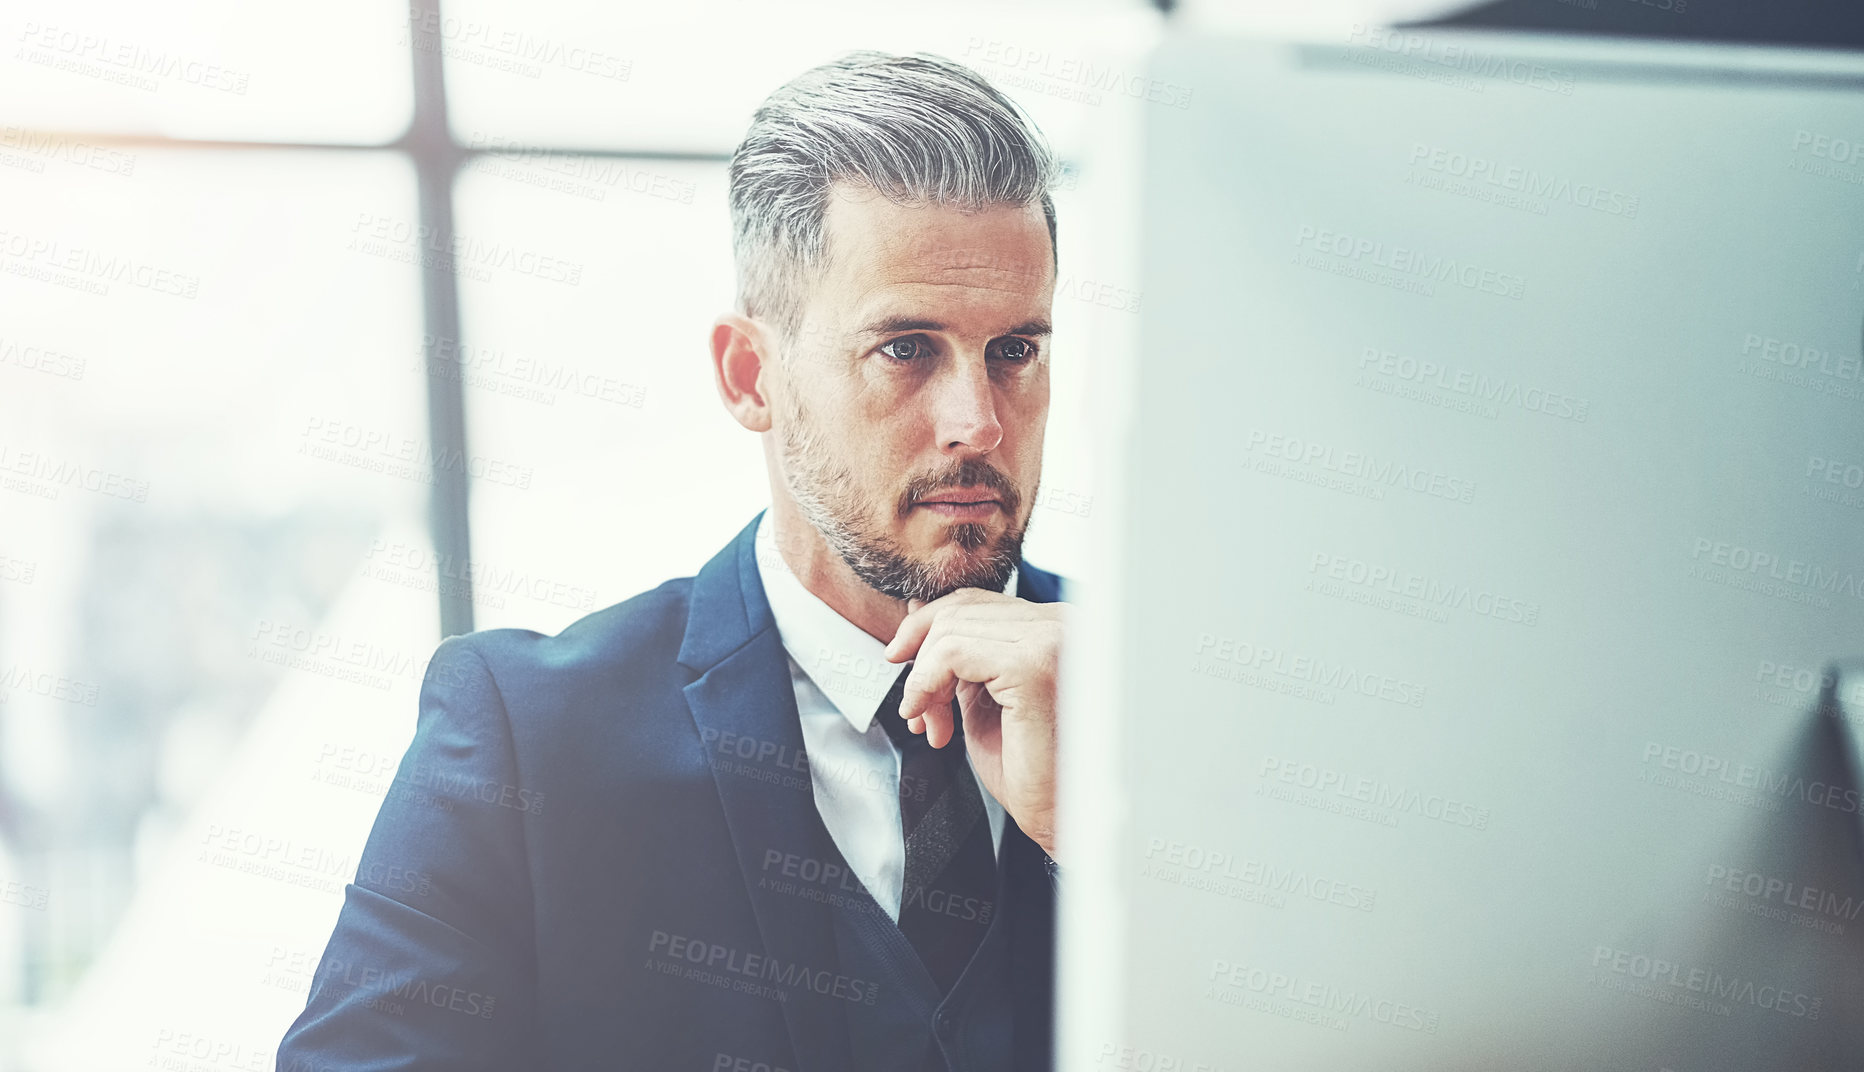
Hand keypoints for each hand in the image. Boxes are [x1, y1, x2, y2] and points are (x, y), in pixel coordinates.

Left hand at [883, 589, 1066, 860]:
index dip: (928, 629)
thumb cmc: (1035, 770)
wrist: (1064, 818)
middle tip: (918, 711)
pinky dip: (926, 684)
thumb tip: (917, 610)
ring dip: (923, 680)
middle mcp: (1062, 623)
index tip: (901, 662)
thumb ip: (959, 655)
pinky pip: (952, 652)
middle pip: (960, 610)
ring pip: (951, 630)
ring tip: (930, 724)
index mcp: (1057, 626)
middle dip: (922, 661)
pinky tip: (932, 720)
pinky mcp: (1034, 665)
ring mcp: (1052, 639)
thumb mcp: (985, 697)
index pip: (976, 601)